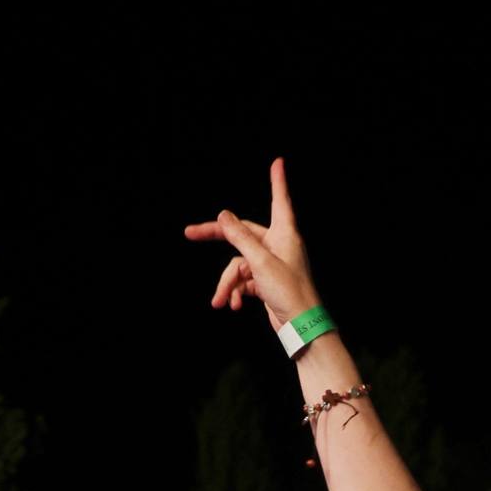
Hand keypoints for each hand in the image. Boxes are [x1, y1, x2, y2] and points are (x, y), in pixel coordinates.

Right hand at [186, 157, 317, 327]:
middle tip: (189, 233)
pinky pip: (244, 281)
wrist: (301, 327)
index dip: (277, 181)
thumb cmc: (289, 292)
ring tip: (220, 301)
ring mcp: (271, 264)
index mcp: (284, 234)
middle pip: (242, 234)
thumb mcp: (260, 262)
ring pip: (238, 264)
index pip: (279, 200)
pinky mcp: (266, 283)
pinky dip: (236, 292)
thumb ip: (240, 237)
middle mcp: (278, 245)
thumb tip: (224, 215)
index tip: (278, 162)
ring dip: (228, 283)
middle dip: (217, 237)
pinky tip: (234, 305)